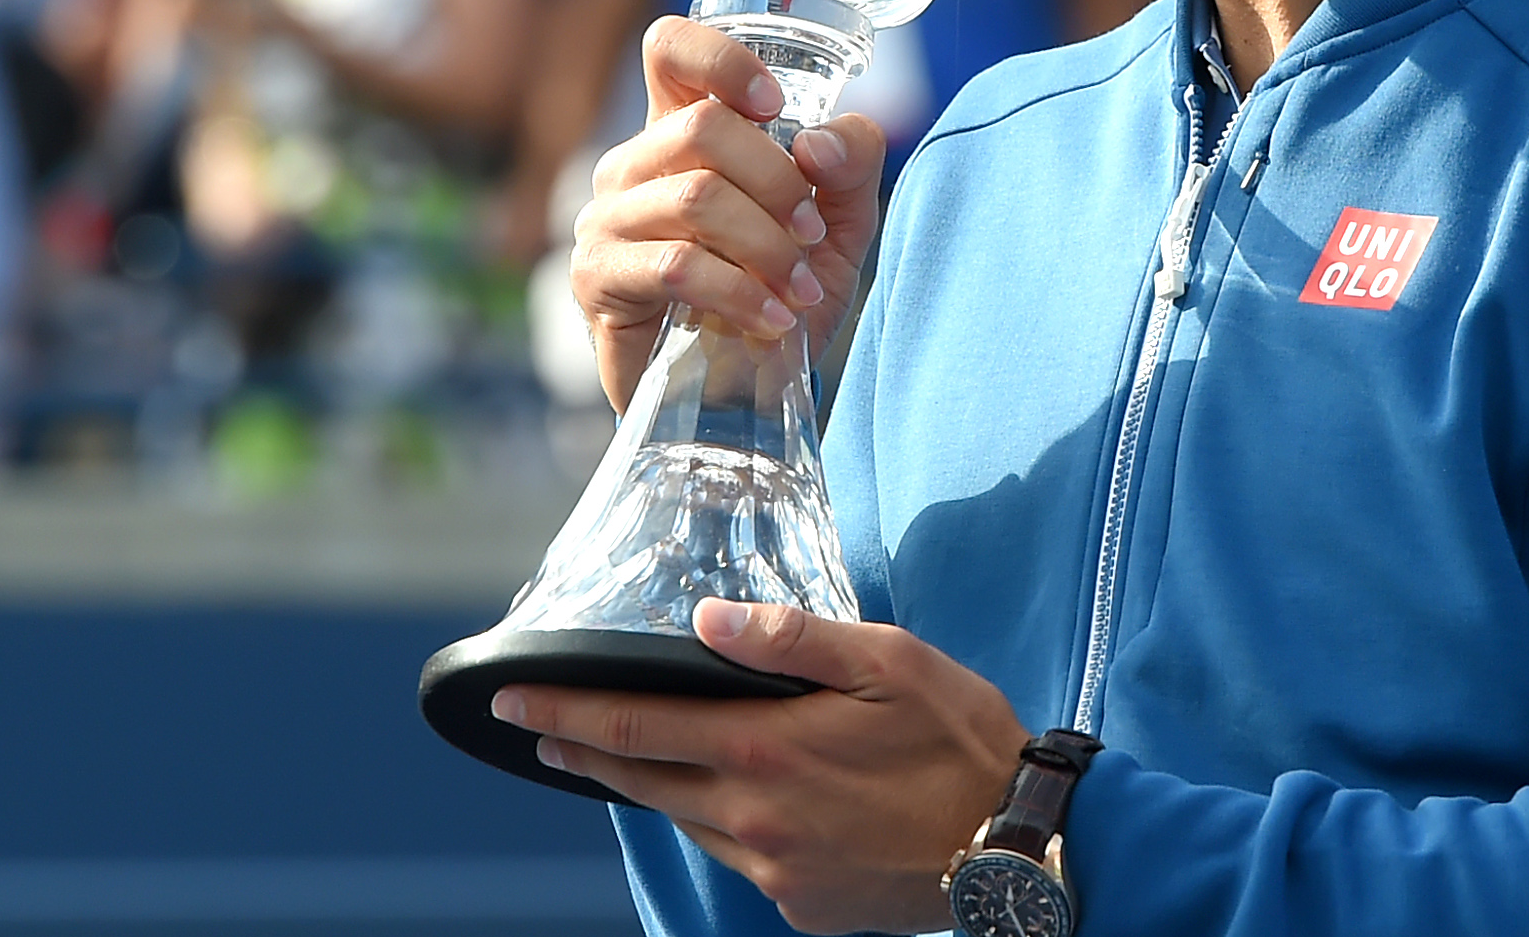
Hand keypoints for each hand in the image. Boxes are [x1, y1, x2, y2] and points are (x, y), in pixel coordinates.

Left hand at [494, 600, 1029, 934]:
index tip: (512, 700)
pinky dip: (716, 821)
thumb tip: (707, 624)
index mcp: (767, 750)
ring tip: (617, 760)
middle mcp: (754, 819)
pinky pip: (736, 856)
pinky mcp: (800, 904)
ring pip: (685, 820)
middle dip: (582, 751)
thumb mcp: (890, 663)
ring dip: (645, 786)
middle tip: (539, 731)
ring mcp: (774, 869)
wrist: (1015, 848)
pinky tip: (729, 800)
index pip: (636, 728)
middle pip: (641, 781)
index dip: (565, 713)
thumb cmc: (959, 740)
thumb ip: (794, 640)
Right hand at [569, 16, 887, 409]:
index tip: (776, 103)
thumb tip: (819, 143)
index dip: (721, 59)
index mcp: (684, 130)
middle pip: (702, 129)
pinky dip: (740, 292)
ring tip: (799, 291)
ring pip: (696, 198)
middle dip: (778, 185)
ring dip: (767, 248)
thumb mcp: (838, 226)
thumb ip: (849, 167)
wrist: (745, 391)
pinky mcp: (596, 277)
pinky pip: (677, 265)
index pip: (670, 48)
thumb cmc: (781, 292)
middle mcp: (634, 163)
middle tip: (811, 238)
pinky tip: (772, 320)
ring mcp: (605, 218)